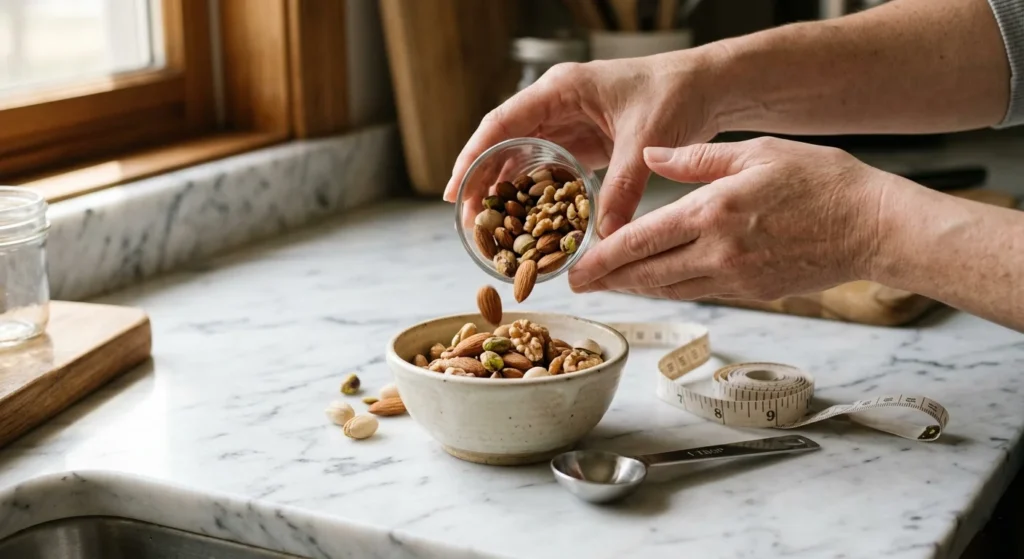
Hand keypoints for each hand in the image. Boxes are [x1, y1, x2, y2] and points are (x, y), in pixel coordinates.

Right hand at [442, 53, 717, 237]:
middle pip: (504, 143)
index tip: (454, 190)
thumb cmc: (677, 95)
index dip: (472, 157)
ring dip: (507, 190)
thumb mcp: (645, 143)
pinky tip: (529, 221)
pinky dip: (537, 193)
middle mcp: (557, 103)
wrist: (709, 86)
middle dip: (483, 182)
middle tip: (470, 223)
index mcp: (560, 90)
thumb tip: (606, 238)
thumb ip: (623, 189)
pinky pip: (550, 168)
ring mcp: (569, 122)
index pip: (501, 124)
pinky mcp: (585, 140)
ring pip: (524, 157)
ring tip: (492, 228)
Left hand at [567, 137, 891, 300]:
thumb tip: (651, 156)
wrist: (874, 227)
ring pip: (671, 289)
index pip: (641, 241)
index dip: (602, 259)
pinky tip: (658, 284)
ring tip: (609, 286)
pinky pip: (701, 293)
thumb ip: (697, 158)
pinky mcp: (754, 292)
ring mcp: (737, 278)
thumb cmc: (823, 182)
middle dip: (608, 282)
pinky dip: (672, 290)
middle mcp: (719, 252)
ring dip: (635, 290)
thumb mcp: (757, 152)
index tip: (576, 269)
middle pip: (647, 274)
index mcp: (713, 212)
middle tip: (577, 286)